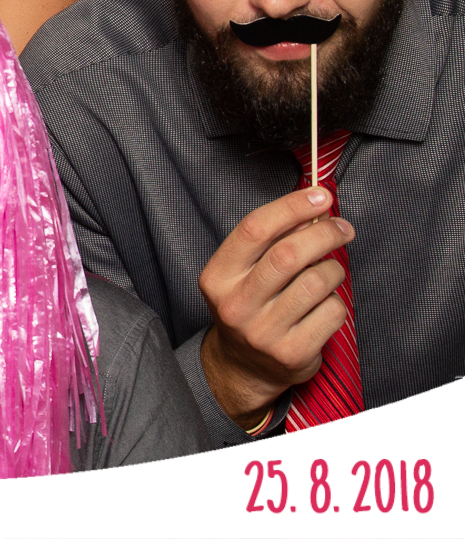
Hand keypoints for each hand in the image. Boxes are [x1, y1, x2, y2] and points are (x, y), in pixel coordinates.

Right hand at [198, 188, 353, 427]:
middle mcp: (236, 304)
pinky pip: (332, 313)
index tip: (320, 195)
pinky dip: (337, 302)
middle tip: (343, 228)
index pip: (255, 229)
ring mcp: (263, 332)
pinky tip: (326, 304)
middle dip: (324, 233)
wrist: (244, 366)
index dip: (292, 207)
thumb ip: (271, 242)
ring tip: (331, 271)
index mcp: (218, 277)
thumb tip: (313, 208)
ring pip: (315, 283)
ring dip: (334, 270)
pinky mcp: (292, 354)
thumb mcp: (242, 273)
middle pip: (289, 254)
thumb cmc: (250, 306)